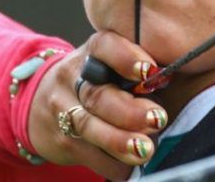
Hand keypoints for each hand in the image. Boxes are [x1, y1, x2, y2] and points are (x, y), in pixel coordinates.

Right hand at [29, 32, 167, 179]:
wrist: (42, 104)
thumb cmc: (98, 82)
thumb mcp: (110, 64)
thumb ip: (137, 72)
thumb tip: (172, 86)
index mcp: (92, 52)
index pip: (105, 46)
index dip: (126, 57)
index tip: (150, 71)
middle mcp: (73, 77)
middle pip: (98, 94)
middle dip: (130, 111)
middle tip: (158, 119)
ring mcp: (62, 108)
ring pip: (89, 126)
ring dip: (119, 141)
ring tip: (145, 150)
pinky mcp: (60, 139)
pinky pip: (87, 153)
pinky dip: (111, 164)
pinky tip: (129, 168)